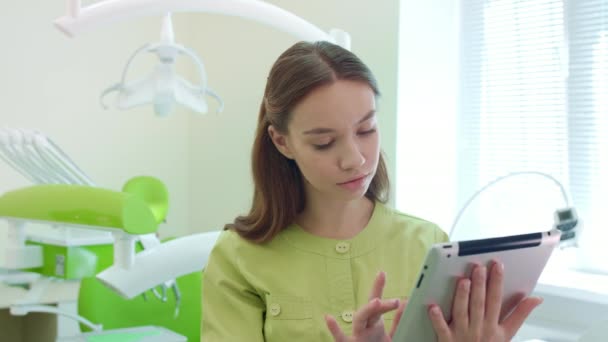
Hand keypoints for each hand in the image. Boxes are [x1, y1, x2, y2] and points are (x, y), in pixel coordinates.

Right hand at [325, 271, 406, 341]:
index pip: (377, 302)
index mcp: (374, 323)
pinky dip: (335, 329)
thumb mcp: (392, 336)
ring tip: (376, 302)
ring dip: (367, 310)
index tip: (382, 272)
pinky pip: (341, 339)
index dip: (378, 286)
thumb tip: (405, 302)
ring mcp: (357, 336)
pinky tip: (329, 318)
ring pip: (360, 319)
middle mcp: (364, 326)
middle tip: (395, 301)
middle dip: (381, 304)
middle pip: (372, 310)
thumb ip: (398, 321)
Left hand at [428, 262, 542, 341]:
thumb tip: (536, 298)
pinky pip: (441, 329)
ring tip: (463, 281)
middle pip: (480, 304)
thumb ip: (519, 314)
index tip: (498, 266)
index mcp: (493, 325)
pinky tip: (433, 307)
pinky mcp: (447, 341)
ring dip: (463, 297)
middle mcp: (479, 328)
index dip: (498, 282)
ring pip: (462, 313)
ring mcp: (462, 334)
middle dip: (481, 285)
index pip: (497, 300)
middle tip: (479, 268)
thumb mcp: (507, 334)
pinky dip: (437, 319)